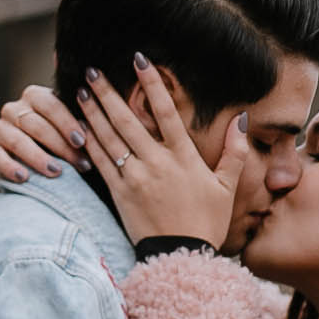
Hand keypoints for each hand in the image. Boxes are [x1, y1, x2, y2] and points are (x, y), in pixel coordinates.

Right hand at [0, 84, 86, 183]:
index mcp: (35, 96)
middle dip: (59, 145)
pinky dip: (9, 167)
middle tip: (79, 163)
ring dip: (37, 157)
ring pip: (16, 139)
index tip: (82, 141)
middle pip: (34, 123)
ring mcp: (0, 128)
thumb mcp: (71, 131)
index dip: (66, 122)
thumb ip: (80, 125)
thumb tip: (93, 124)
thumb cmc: (62, 142)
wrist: (38, 163)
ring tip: (56, 172)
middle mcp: (13, 109)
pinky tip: (24, 177)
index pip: (48, 103)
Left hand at [77, 57, 244, 245]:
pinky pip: (100, 163)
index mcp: (184, 158)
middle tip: (94, 71)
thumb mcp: (227, 187)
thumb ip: (234, 152)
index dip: (153, 84)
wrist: (180, 258)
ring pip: (109, 138)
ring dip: (93, 112)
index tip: (141, 60)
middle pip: (128, 120)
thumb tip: (240, 119)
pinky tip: (78, 125)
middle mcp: (156, 163)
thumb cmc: (206, 223)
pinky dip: (88, 142)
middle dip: (109, 93)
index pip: (167, 112)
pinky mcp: (119, 193)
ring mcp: (134, 178)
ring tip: (81, 90)